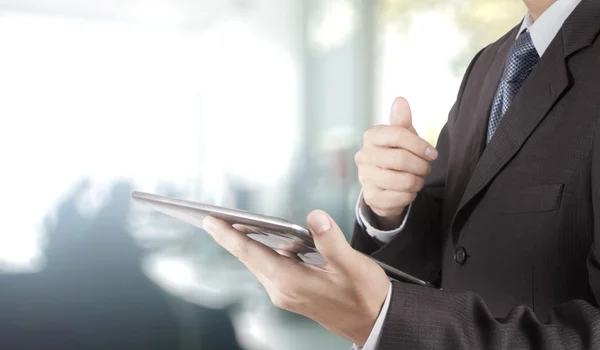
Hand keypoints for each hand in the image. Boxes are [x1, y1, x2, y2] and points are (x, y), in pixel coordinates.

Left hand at [203, 210, 389, 345]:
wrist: (375, 321)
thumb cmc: (366, 294)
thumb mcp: (351, 265)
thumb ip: (331, 240)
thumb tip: (315, 217)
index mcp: (291, 281)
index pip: (251, 253)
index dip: (228, 235)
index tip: (209, 220)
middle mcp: (282, 290)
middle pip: (249, 258)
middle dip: (229, 237)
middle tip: (210, 218)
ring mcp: (286, 294)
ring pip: (258, 263)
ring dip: (244, 244)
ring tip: (230, 224)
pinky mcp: (293, 293)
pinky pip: (270, 268)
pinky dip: (262, 252)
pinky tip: (264, 239)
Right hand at [355, 97, 437, 227]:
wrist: (384, 186)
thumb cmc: (396, 155)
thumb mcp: (402, 137)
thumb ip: (402, 121)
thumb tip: (400, 100)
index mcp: (371, 136)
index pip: (398, 134)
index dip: (420, 145)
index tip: (433, 154)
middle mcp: (363, 155)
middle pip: (401, 159)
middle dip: (421, 166)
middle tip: (426, 169)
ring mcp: (364, 177)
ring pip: (403, 180)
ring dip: (418, 182)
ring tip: (417, 179)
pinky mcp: (371, 197)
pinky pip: (401, 197)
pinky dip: (410, 196)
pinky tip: (407, 191)